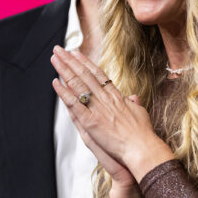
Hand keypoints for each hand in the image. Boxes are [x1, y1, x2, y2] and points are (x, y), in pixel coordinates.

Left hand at [51, 46, 172, 184]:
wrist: (142, 148)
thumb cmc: (143, 134)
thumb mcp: (140, 113)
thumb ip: (133, 104)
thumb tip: (132, 97)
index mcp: (116, 97)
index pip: (98, 75)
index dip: (85, 63)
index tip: (76, 53)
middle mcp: (105, 99)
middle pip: (85, 75)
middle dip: (71, 61)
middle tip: (59, 49)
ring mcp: (97, 109)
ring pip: (78, 85)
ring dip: (64, 70)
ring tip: (55, 59)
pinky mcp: (91, 122)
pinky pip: (74, 104)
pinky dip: (64, 93)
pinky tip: (55, 83)